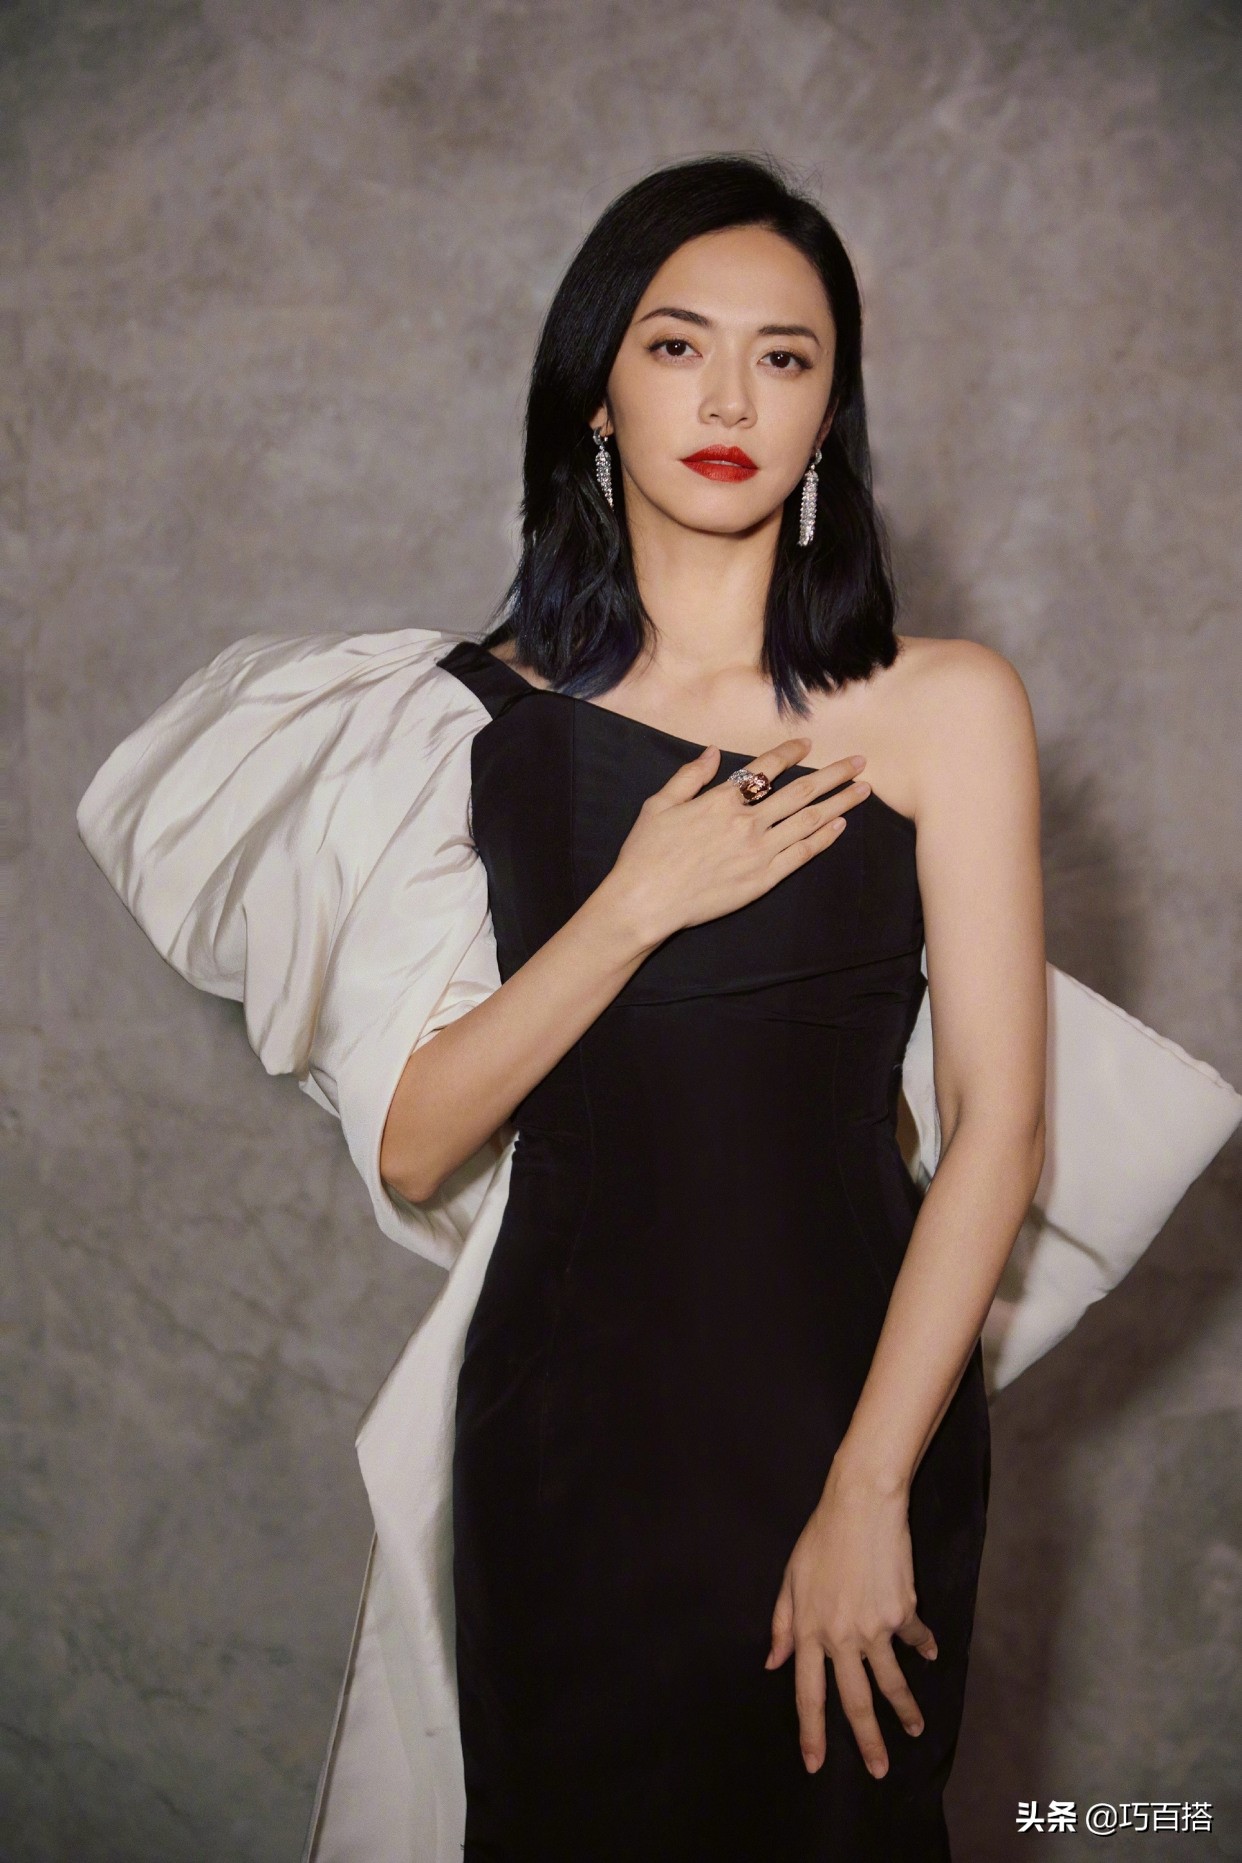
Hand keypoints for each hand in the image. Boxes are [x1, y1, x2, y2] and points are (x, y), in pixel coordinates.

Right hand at [603, 737, 870, 945]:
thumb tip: (714, 752)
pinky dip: (823, 838)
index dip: (790, 753)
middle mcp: (747, 822)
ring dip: (839, 803)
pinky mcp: (763, 880)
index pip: (766, 769)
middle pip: (801, 792)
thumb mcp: (659, 804)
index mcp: (721, 801)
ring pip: (809, 821)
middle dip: (834, 774)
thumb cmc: (646, 853)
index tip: (808, 744)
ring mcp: (759, 852)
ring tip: (862, 790)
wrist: (646, 901)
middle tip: (860, 762)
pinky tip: (840, 826)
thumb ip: (689, 776)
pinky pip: (802, 855)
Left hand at [765, 1467, 938, 1779]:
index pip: (808, 1694)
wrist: (862, 1506)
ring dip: (905, 1710)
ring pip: (891, 1682)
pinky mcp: (903, 1612)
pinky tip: (929, 1654)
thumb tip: (774, 1663)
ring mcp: (875, 1628)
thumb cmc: (820, 1538)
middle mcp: (842, 1637)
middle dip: (868, 1742)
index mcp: (810, 1631)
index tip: (815, 1765)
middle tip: (880, 1771)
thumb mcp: (790, 1579)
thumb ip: (782, 1624)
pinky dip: (923, 1648)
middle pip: (855, 1701)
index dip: (812, 1733)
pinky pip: (915, 1640)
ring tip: (915, 1729)